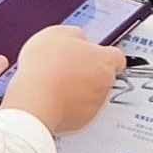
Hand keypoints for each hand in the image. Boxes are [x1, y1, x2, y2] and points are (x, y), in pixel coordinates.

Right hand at [0, 26, 123, 134]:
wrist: (35, 101)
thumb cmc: (45, 68)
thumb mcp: (55, 34)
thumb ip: (73, 33)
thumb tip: (77, 36)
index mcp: (104, 60)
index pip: (117, 56)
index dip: (102, 53)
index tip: (89, 53)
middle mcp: (106, 82)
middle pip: (104, 74)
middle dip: (88, 71)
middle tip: (66, 67)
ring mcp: (96, 102)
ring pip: (93, 93)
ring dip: (79, 88)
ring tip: (55, 82)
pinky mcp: (84, 119)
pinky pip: (80, 109)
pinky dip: (69, 104)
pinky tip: (52, 97)